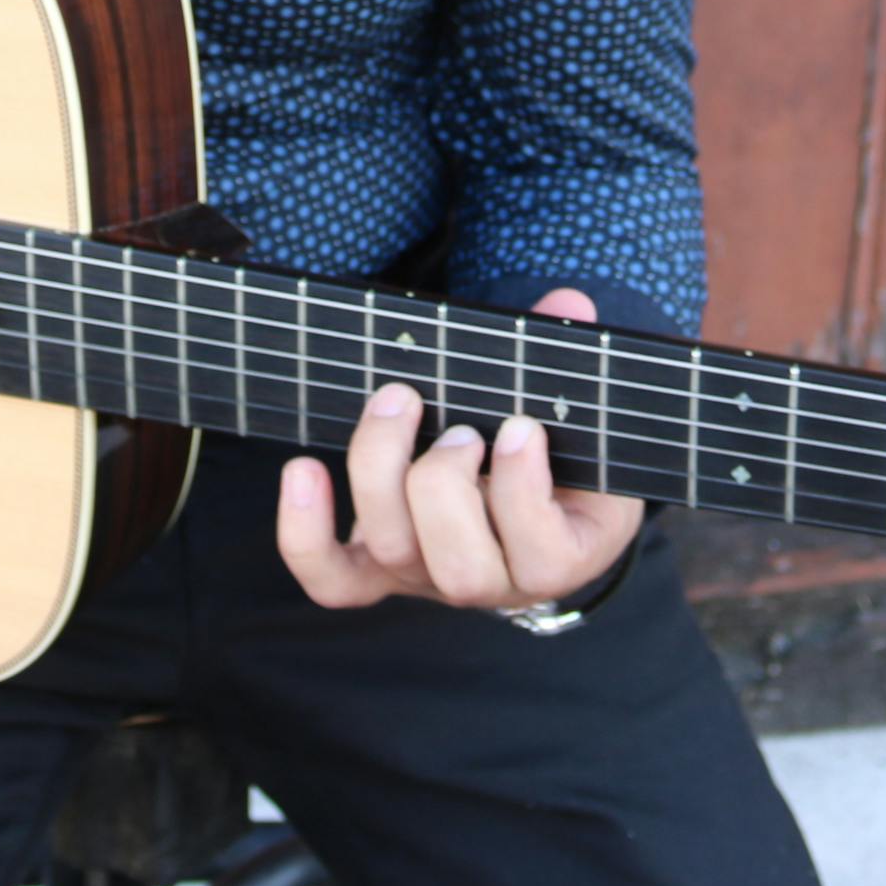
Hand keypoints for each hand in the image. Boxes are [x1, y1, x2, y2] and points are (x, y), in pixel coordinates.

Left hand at [273, 288, 644, 613]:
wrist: (524, 502)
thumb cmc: (556, 452)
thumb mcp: (580, 417)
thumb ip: (571, 361)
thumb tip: (568, 302)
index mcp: (559, 557)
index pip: (546, 560)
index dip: (524, 490)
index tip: (521, 427)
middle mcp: (490, 582)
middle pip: (459, 569)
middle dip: (448, 484)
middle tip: (460, 428)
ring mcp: (427, 577)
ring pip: (393, 553)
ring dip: (382, 471)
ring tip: (399, 403)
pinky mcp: (376, 571)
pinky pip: (329, 578)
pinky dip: (305, 532)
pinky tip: (304, 470)